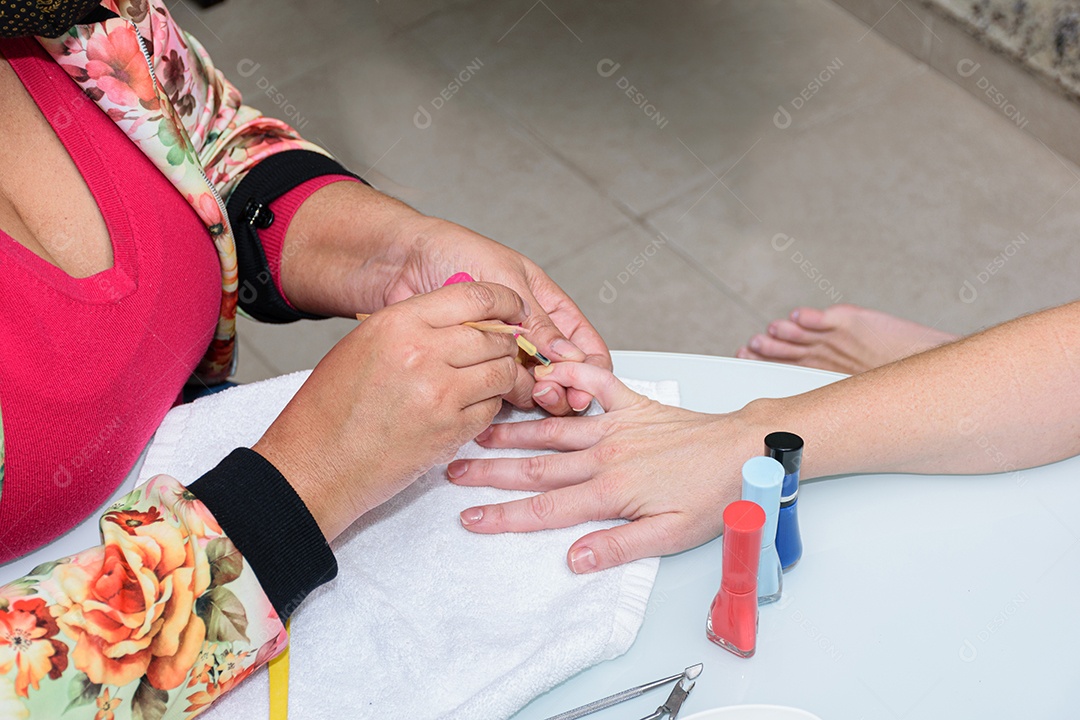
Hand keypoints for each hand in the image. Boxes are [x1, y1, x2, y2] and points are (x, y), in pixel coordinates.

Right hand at [253, 282, 525, 541]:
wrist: (316, 464)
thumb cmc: (331, 406)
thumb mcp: (364, 344)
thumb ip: (415, 326)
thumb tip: (464, 316)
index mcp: (399, 323)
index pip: (475, 296)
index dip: (504, 301)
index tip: (512, 309)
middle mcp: (423, 353)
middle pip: (495, 337)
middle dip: (504, 345)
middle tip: (498, 353)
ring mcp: (440, 395)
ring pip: (501, 373)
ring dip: (499, 377)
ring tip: (479, 383)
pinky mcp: (450, 432)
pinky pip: (491, 409)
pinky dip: (487, 408)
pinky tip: (464, 410)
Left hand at [279, 183, 609, 414]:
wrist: (398, 261)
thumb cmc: (451, 252)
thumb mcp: (505, 280)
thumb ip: (538, 320)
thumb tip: (570, 355)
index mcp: (545, 304)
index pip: (583, 344)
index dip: (590, 369)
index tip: (583, 387)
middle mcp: (526, 332)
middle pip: (560, 373)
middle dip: (561, 387)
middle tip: (547, 392)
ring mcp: (498, 352)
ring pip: (528, 386)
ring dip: (530, 395)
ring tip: (524, 394)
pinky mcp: (469, 367)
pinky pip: (492, 390)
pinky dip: (497, 398)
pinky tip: (495, 398)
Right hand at [447, 363, 765, 572]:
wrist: (745, 452)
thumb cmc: (713, 496)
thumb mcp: (671, 535)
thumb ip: (619, 545)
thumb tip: (572, 558)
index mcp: (611, 491)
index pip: (546, 509)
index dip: (504, 516)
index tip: (470, 518)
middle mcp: (606, 455)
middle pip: (537, 467)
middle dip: (491, 473)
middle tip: (452, 471)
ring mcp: (617, 426)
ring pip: (554, 429)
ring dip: (514, 431)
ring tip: (479, 431)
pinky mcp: (633, 404)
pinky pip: (597, 382)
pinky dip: (572, 370)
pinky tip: (545, 366)